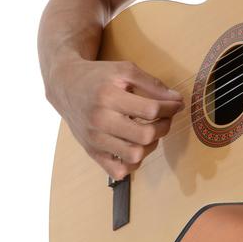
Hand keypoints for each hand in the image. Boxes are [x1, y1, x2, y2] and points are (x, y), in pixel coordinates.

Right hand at [50, 59, 183, 179]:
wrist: (65, 86)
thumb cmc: (98, 77)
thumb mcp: (125, 70)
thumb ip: (152, 84)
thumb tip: (177, 100)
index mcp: (108, 97)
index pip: (151, 110)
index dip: (170, 108)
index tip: (176, 104)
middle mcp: (100, 121)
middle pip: (145, 135)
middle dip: (164, 126)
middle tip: (164, 118)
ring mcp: (95, 140)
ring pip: (134, 156)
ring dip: (151, 145)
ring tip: (150, 132)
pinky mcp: (92, 152)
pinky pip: (119, 171)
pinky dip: (133, 164)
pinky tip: (135, 146)